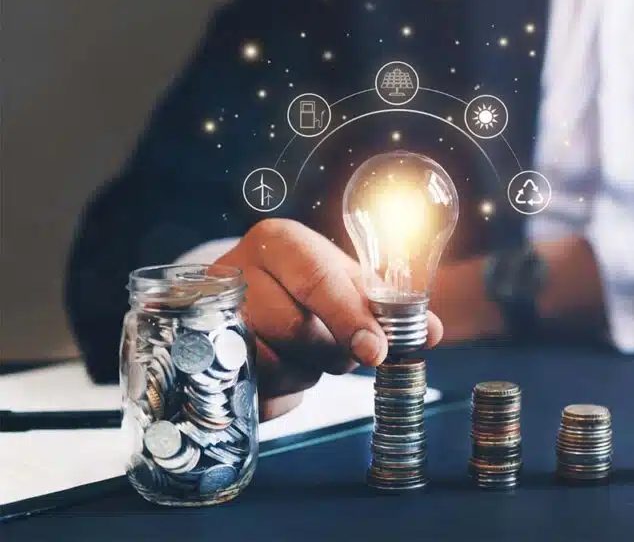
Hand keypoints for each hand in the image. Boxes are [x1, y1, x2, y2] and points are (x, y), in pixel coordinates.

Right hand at [215, 219, 443, 420]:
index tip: (375, 350)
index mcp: (279, 242)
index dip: (350, 318)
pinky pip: (253, 392)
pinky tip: (285, 372)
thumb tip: (432, 332)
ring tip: (309, 356)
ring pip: (272, 365)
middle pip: (295, 328)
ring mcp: (209, 317)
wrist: (250, 296)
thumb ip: (389, 307)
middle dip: (331, 352)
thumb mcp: (349, 284)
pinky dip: (281, 392)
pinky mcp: (201, 360)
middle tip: (342, 350)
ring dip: (305, 374)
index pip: (317, 278)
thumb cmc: (309, 288)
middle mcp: (237, 271)